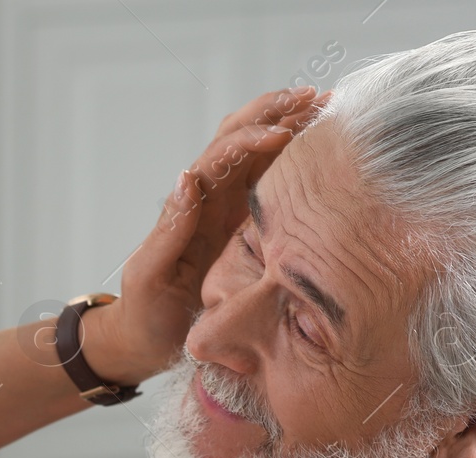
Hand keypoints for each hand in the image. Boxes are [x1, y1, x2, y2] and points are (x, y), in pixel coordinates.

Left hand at [82, 87, 329, 384]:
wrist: (148, 342)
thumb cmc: (145, 313)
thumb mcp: (148, 274)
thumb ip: (166, 231)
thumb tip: (187, 178)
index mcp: (191, 205)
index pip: (222, 155)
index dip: (251, 137)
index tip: (283, 134)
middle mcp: (213, 199)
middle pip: (243, 137)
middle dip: (276, 112)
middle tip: (317, 97)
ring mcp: (233, 211)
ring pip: (264, 155)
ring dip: (293, 126)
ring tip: (331, 108)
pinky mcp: (251, 229)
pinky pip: (276, 185)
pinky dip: (300, 162)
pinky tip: (328, 151)